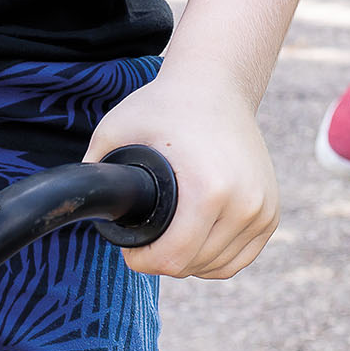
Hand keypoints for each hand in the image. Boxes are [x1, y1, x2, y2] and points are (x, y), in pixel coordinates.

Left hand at [85, 61, 279, 279]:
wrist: (218, 84)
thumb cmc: (165, 106)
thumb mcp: (116, 130)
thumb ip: (92, 170)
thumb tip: (79, 204)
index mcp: (209, 190)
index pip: (173, 260)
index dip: (143, 261)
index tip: (131, 248)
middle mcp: (245, 202)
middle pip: (193, 266)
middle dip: (164, 258)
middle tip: (149, 236)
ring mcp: (263, 207)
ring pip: (218, 266)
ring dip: (191, 260)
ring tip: (171, 234)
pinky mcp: (271, 210)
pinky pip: (240, 257)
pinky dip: (216, 257)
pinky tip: (196, 240)